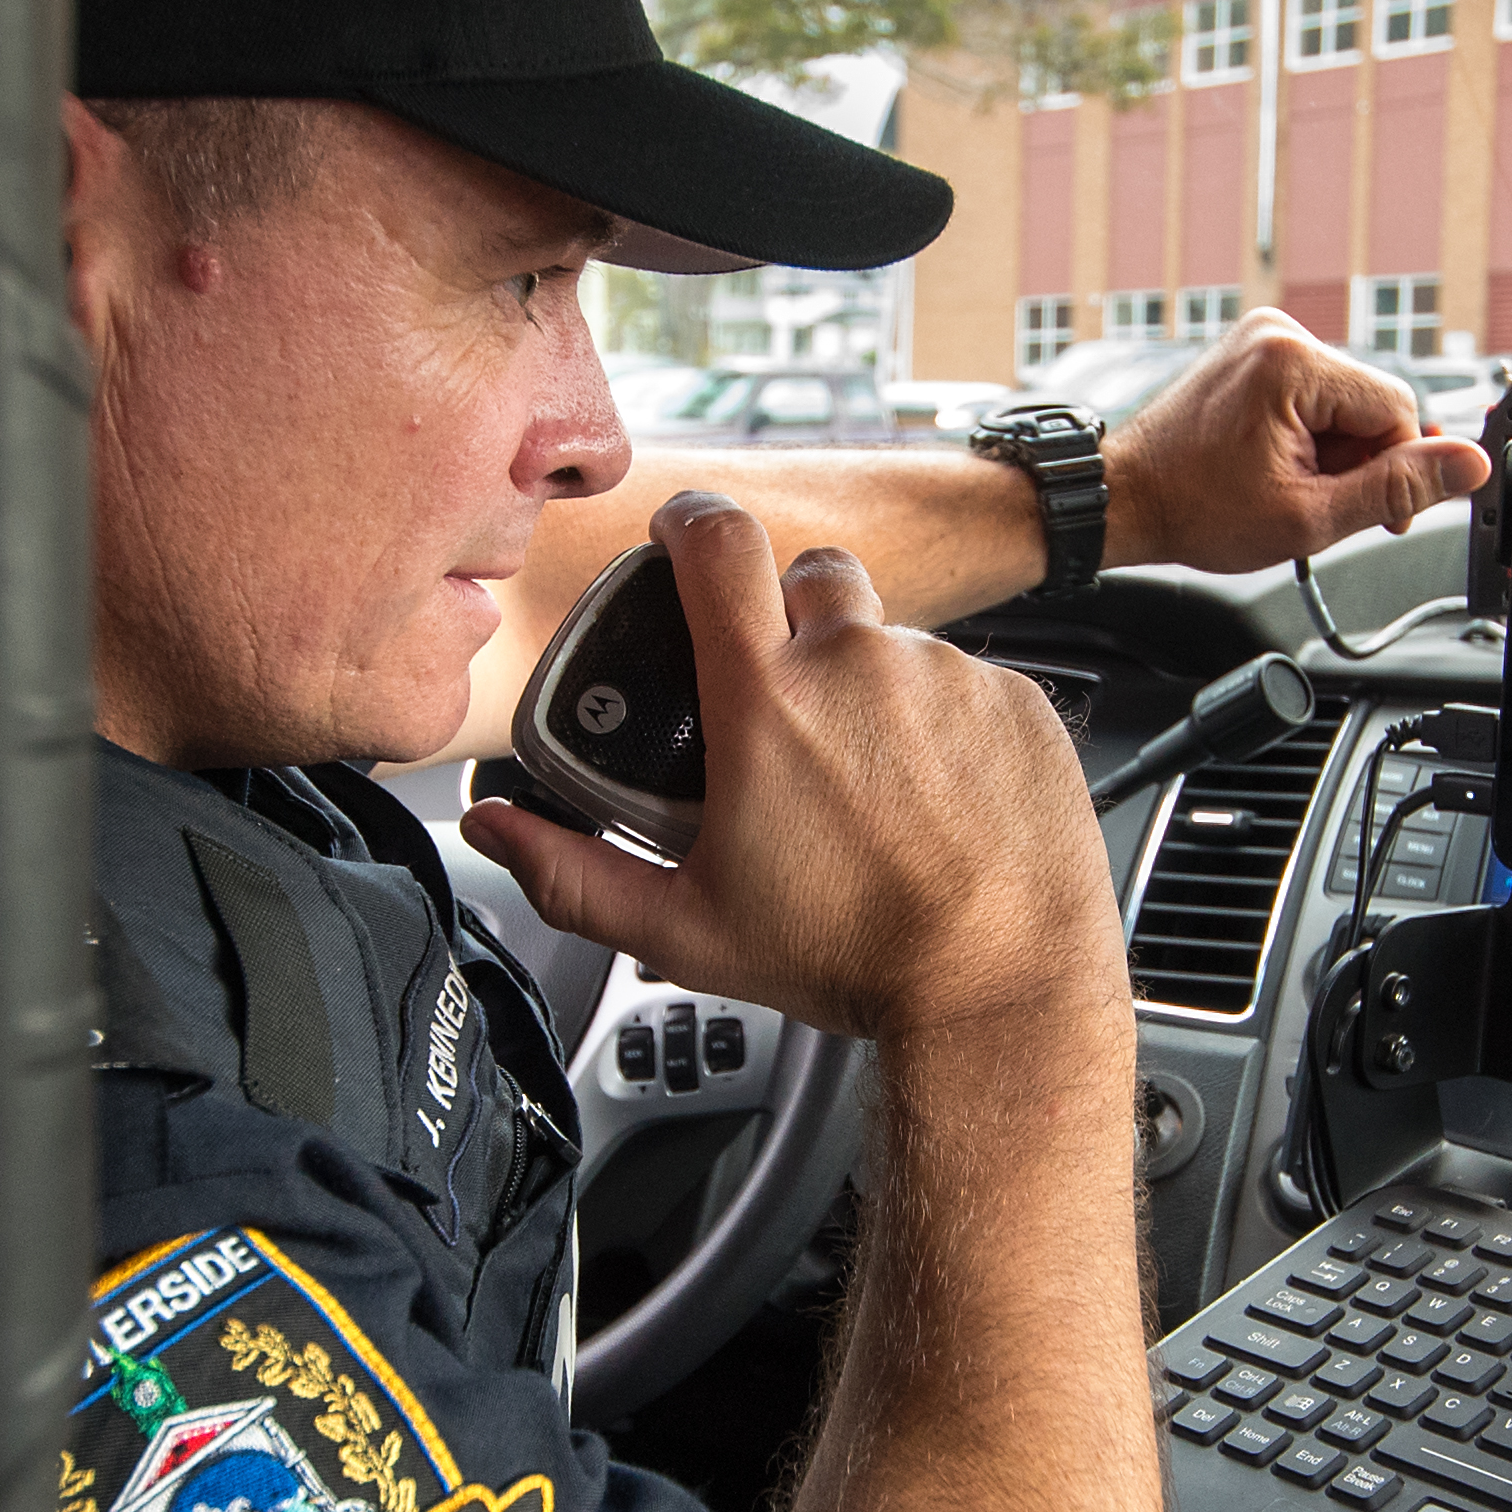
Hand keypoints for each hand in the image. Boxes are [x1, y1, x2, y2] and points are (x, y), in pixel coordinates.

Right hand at [461, 489, 1120, 1047]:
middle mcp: (860, 664)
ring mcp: (947, 675)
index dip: (690, 522)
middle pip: (806, 572)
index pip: (716, 541)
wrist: (997, 988)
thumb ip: (572, 874)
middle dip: (784, 612)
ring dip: (866, 680)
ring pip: (888, 635)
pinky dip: (940, 721)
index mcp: (768, 698)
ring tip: (866, 774)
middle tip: (778, 688)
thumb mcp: (685, 929)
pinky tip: (932, 795)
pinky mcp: (1015, 701)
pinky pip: (962, 680)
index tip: (681, 537)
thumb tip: (496, 830)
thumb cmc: (852, 959)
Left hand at [1101, 310, 1491, 574]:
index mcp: (1291, 362)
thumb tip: (1467, 464)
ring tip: (1287, 482)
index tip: (1378, 513)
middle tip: (1316, 501)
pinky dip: (1311, 433)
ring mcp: (1263, 337)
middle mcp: (1278, 333)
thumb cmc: (1196, 509)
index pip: (1397, 408)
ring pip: (1347, 401)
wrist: (1127, 498)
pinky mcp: (1256, 351)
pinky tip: (1278, 462)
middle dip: (1359, 459)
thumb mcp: (1310, 516)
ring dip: (1334, 450)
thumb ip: (1397, 488)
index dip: (1398, 468)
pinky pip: (1316, 393)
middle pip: (1372, 401)